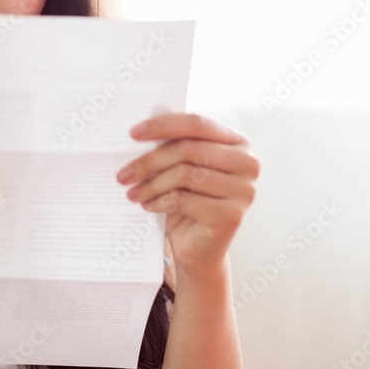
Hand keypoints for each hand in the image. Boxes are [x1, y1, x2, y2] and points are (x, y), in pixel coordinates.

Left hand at [116, 113, 258, 282]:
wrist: (198, 245)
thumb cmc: (187, 198)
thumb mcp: (179, 167)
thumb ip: (171, 144)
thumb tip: (141, 129)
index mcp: (236, 141)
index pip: (196, 124)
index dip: (162, 125)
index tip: (132, 134)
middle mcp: (247, 163)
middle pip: (188, 149)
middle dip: (149, 161)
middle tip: (122, 174)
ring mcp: (244, 189)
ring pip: (185, 175)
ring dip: (151, 184)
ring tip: (132, 193)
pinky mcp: (232, 215)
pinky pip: (185, 200)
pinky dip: (160, 202)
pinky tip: (148, 206)